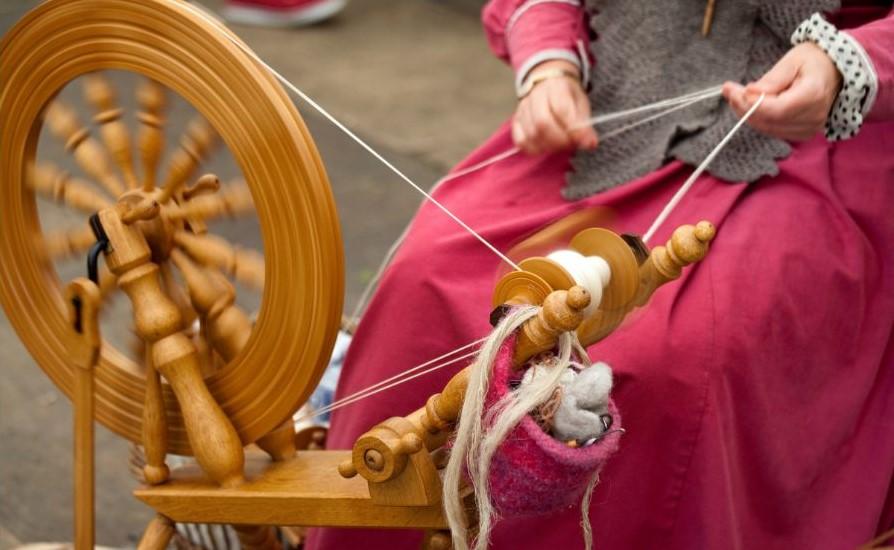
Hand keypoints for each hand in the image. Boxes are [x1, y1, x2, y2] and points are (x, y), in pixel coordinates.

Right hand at [512, 60, 598, 154]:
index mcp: (557, 87)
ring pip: (531, 134)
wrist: (548, 83)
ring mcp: (523, 109)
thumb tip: (590, 144)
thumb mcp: (581, 104)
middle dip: (559, 140)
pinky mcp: (516, 121)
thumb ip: (585, 125)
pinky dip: (533, 149)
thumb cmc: (567, 96)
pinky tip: (544, 147)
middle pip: (542, 123)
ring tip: (559, 146)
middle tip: (569, 144)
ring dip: (548, 146)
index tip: (581, 140)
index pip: (561, 109)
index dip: (572, 129)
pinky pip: (520, 140)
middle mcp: (536, 96)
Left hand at [723, 42, 841, 140]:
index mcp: (813, 95)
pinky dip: (759, 119)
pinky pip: (774, 130)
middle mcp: (813, 117)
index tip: (732, 90)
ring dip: (748, 114)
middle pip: (769, 121)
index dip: (750, 103)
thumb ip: (771, 80)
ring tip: (736, 96)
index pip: (775, 110)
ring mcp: (810, 128)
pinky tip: (751, 105)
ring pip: (768, 128)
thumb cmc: (816, 61)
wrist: (838, 71)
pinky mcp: (804, 133)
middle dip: (743, 107)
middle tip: (729, 91)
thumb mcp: (792, 61)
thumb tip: (749, 93)